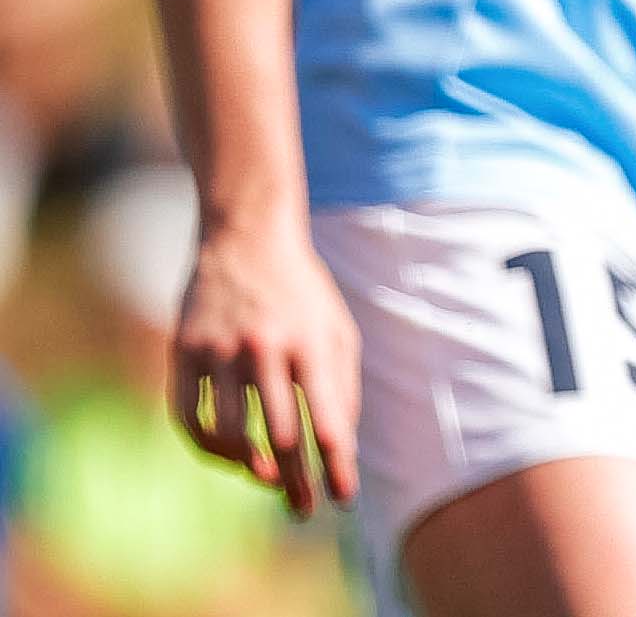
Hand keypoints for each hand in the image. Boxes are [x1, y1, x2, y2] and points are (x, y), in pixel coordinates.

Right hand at [173, 215, 361, 516]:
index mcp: (311, 343)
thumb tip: (339, 446)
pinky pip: (187, 416)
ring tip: (267, 480)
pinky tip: (229, 455)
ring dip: (248, 467)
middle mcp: (265, 349)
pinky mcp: (183, 351)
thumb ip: (343, 386)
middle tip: (303, 508)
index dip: (335, 466)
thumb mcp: (338, 329)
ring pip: (229, 432)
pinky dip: (206, 446)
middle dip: (294, 481)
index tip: (343, 498)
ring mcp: (219, 350)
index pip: (327, 420)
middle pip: (280, 436)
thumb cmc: (302, 292)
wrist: (246, 237)